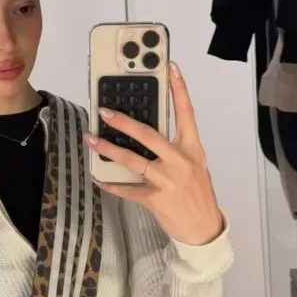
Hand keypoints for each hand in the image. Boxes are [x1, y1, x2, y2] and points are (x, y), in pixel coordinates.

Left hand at [86, 61, 223, 246]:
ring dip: (108, 148)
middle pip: (148, 135)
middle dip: (123, 121)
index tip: (170, 68)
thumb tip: (145, 133)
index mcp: (192, 149)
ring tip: (92, 138)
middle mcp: (180, 161)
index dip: (179, 89)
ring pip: (132, 160)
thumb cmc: (198, 193)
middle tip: (105, 111)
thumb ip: (175, 148)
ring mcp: (166, 180)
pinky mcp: (154, 199)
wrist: (204, 228)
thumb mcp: (195, 165)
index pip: (186, 113)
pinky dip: (111, 184)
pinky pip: (127, 189)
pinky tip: (99, 178)